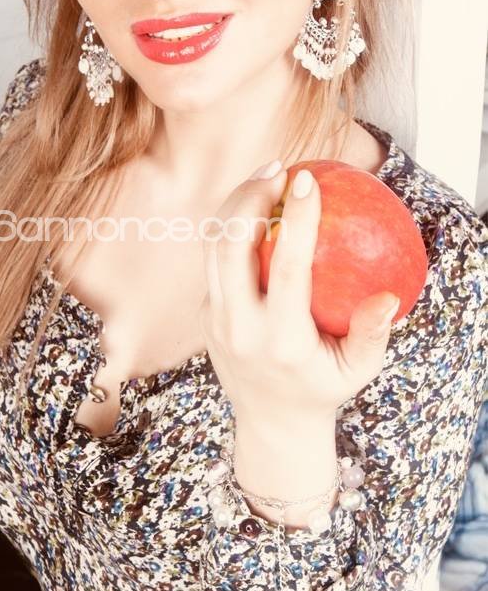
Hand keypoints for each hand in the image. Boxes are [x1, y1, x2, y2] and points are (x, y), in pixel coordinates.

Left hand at [198, 161, 400, 429]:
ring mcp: (215, 320)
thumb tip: (386, 297)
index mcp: (280, 340)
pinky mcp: (205, 313)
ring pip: (213, 248)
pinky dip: (231, 225)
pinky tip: (257, 204)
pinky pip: (212, 259)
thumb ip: (372, 334)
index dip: (296, 220)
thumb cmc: (324, 386)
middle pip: (230, 247)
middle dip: (250, 199)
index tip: (306, 180)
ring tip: (266, 177)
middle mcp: (239, 327)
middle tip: (279, 169)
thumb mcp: (358, 369)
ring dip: (236, 206)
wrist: (272, 421)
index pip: (285, 268)